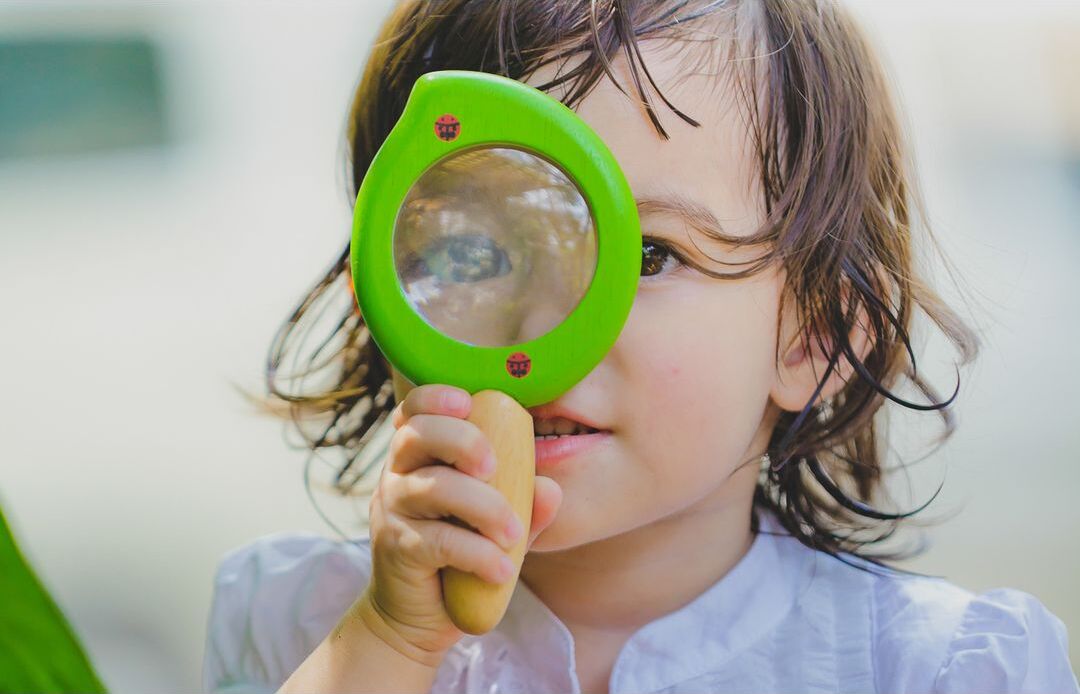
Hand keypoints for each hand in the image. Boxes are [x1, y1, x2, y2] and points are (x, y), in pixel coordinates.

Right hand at [357, 384, 561, 659]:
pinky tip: (503, 569)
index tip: (467, 402)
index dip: (435, 398)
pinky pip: (440, 541)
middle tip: (495, 467)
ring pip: (433, 487)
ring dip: (484, 506)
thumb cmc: (460, 554)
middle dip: (463, 440)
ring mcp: (392, 511)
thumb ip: (524, 503)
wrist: (419, 618)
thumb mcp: (496, 525)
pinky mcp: (397, 549)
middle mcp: (397, 475)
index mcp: (418, 455)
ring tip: (514, 534)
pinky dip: (478, 553)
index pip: (415, 410)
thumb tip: (552, 489)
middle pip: (417, 434)